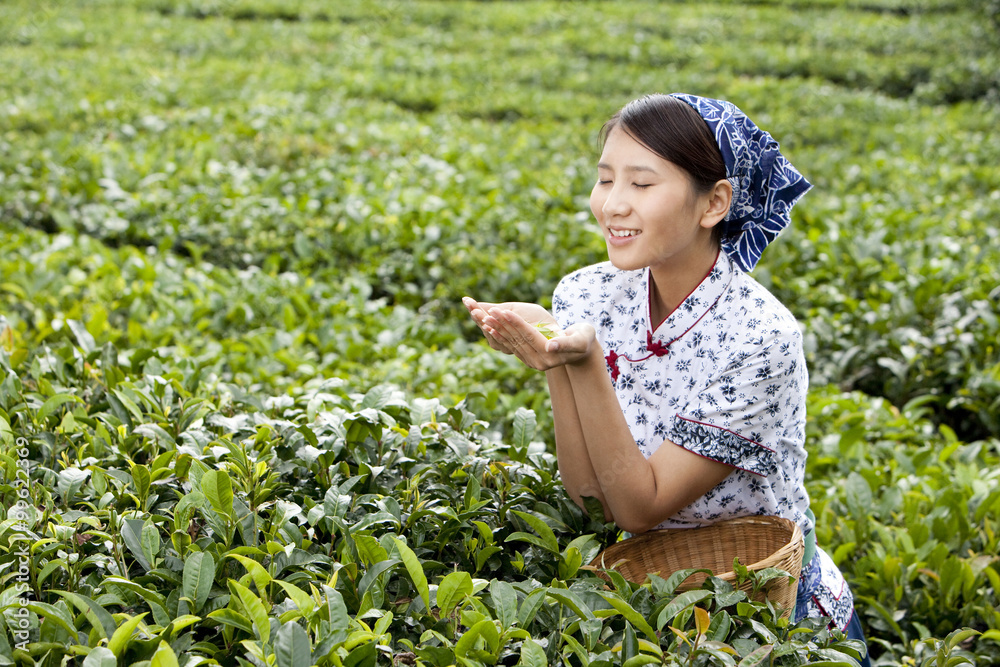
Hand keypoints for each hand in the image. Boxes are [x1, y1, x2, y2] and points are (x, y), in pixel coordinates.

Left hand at [462, 297, 596, 370]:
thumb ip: (565, 343)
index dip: (516, 323)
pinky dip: (501, 336)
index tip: (503, 310)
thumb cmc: (584, 340)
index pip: (529, 336)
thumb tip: (550, 347)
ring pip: (512, 343)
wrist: (583, 350)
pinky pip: (512, 345)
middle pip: (517, 340)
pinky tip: (491, 328)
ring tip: (486, 317)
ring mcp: (532, 362)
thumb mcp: (579, 340)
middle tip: (488, 312)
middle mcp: (538, 363)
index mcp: (549, 357)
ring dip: (498, 330)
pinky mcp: (528, 359)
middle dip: (502, 325)